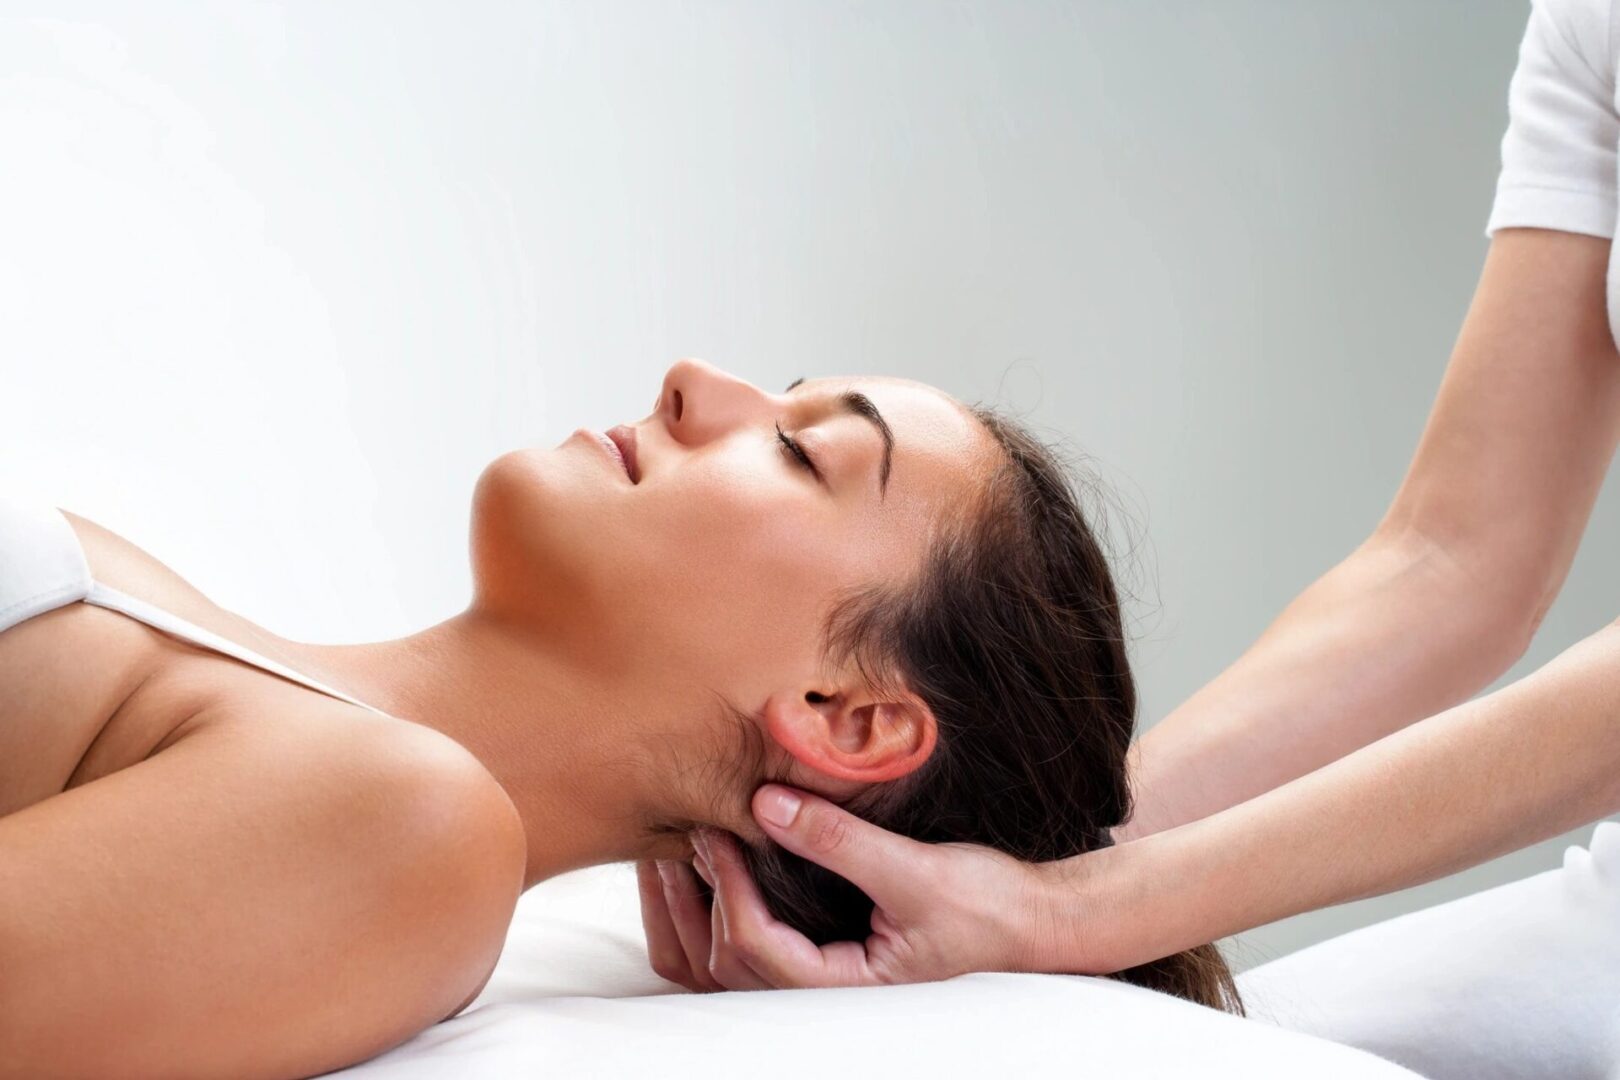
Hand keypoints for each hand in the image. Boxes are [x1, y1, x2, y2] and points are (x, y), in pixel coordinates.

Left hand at [636, 784, 1116, 989]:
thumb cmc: (986, 907)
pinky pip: (744, 951)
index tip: (716, 831)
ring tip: (673, 850)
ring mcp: (814, 981)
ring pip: (721, 967)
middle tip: (678, 832)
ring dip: (689, 911)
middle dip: (692, 899)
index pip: (757, 949)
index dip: (728, 889)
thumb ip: (839, 841)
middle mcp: (820, 996)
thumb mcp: (914, 871)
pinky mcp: (817, 960)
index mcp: (844, 988)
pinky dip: (714, 912)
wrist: (1028, 921)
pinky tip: (707, 866)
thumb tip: (765, 803)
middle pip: (722, 965)